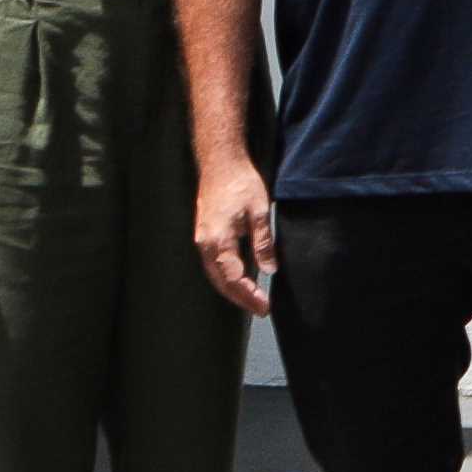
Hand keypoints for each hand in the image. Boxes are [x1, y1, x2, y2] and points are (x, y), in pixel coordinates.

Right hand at [193, 156, 278, 314]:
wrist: (220, 163)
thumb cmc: (240, 183)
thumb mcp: (259, 212)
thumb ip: (263, 243)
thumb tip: (270, 269)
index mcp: (219, 241)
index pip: (234, 279)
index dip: (249, 296)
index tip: (264, 307)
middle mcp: (205, 244)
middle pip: (221, 282)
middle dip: (240, 298)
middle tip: (260, 309)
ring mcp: (202, 239)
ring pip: (215, 274)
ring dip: (232, 289)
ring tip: (251, 299)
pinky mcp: (204, 234)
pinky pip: (213, 263)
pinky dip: (226, 276)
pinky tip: (240, 279)